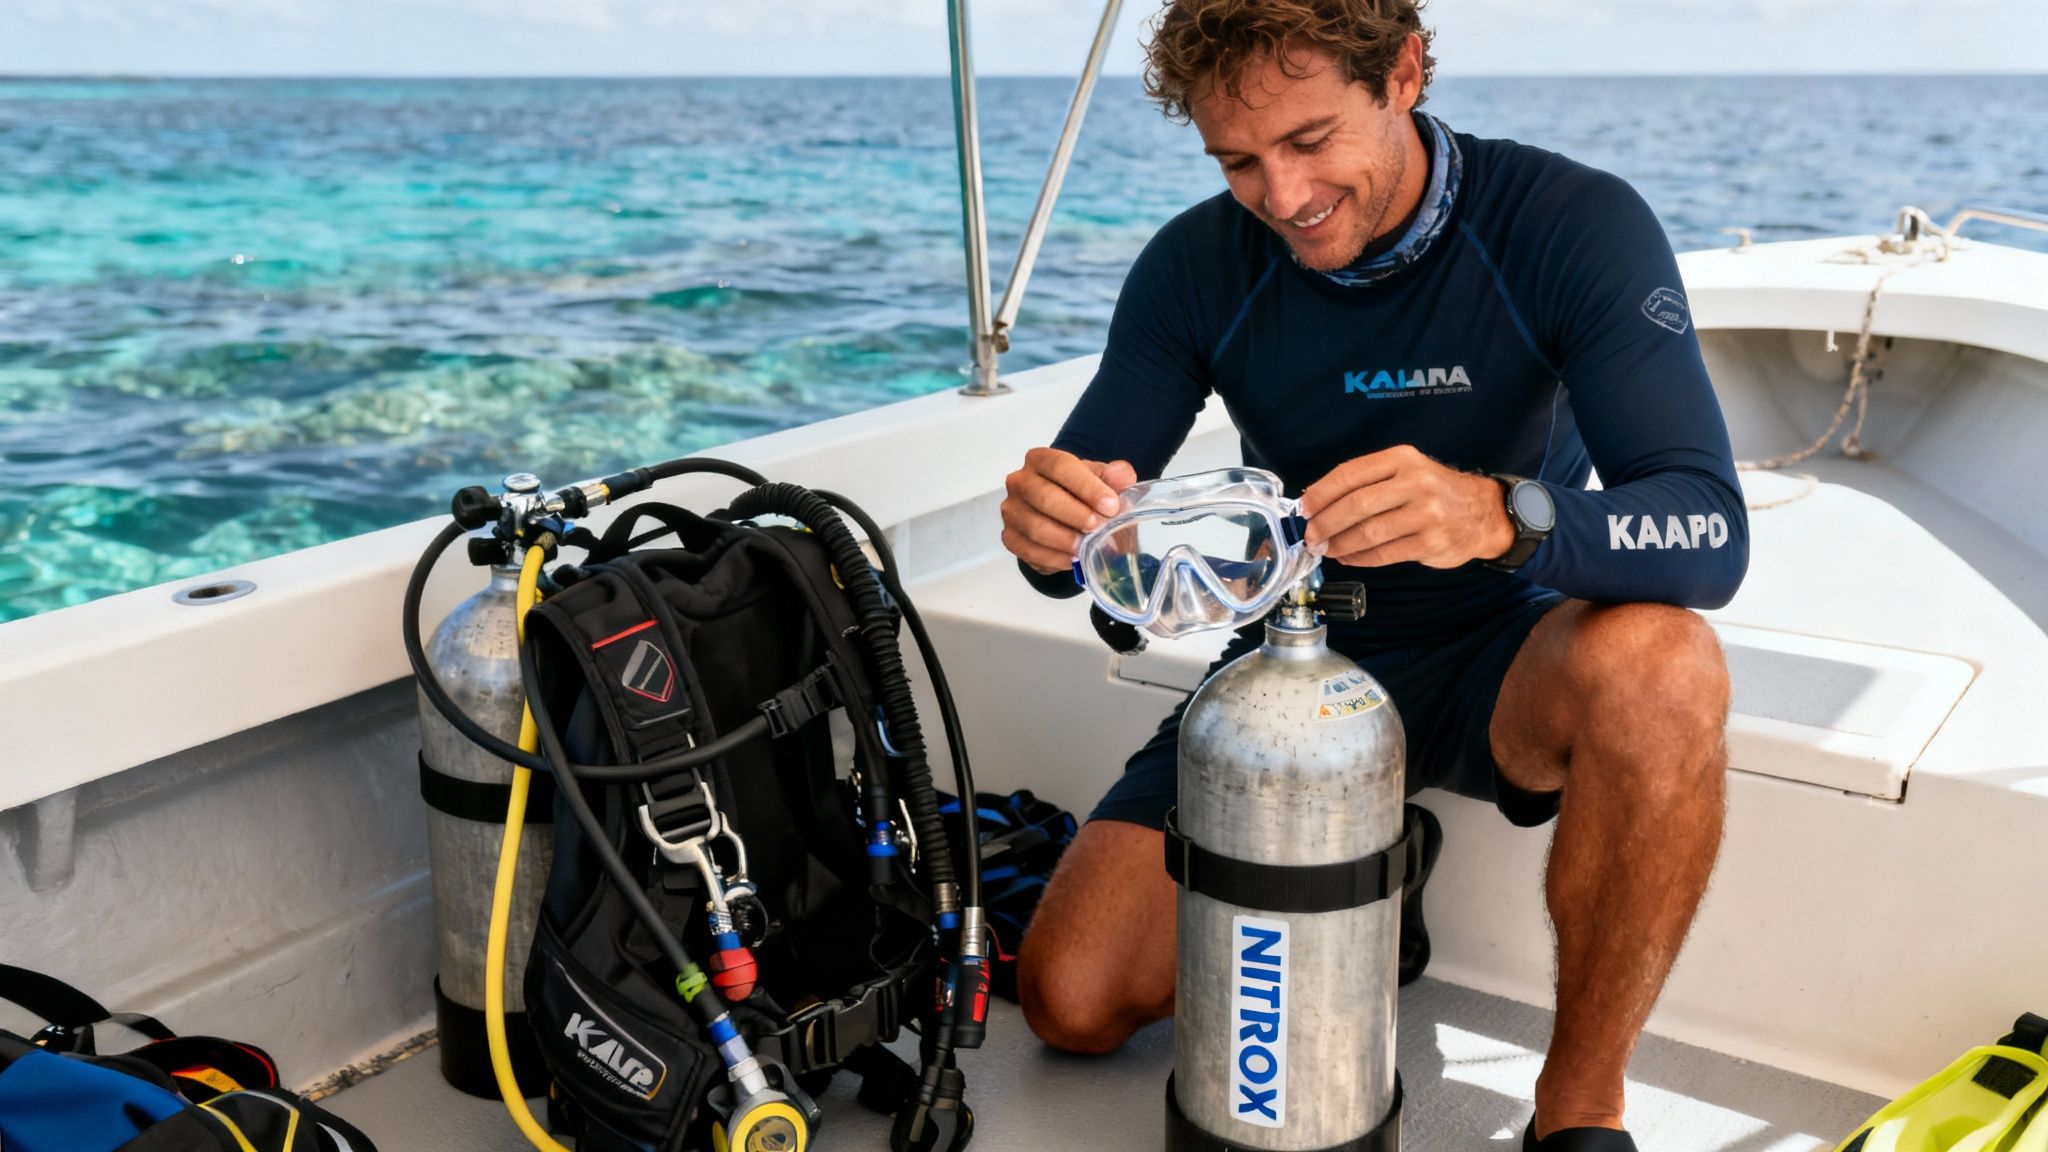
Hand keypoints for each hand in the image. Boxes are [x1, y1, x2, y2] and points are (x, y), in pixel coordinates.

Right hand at [1001, 448, 1138, 574]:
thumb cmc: (1079, 493)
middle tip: (1100, 526)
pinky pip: (1029, 551)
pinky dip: (1054, 558)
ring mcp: (1012, 510)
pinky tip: (1073, 560)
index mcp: (1040, 459)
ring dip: (1065, 539)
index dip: (1087, 486)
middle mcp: (1019, 481)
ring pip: (1035, 526)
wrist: (1063, 515)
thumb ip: (1113, 477)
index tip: (1111, 505)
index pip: (1060, 466)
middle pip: (1044, 496)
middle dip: (1076, 514)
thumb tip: (1122, 475)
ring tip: (1087, 547)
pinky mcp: (1010, 537)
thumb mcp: (1100, 480)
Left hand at [1298, 445, 1514, 567]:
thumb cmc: (1435, 492)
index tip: (1304, 508)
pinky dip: (1360, 558)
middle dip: (1325, 523)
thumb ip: (1368, 482)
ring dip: (1339, 544)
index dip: (1321, 492)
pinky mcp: (1430, 542)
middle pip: (1356, 505)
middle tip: (1309, 536)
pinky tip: (1349, 558)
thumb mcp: (1407, 471)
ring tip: (1325, 549)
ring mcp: (1425, 514)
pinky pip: (1384, 553)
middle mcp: (1415, 482)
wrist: (1484, 512)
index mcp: (1402, 459)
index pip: (1351, 474)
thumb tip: (1317, 501)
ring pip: (1368, 532)